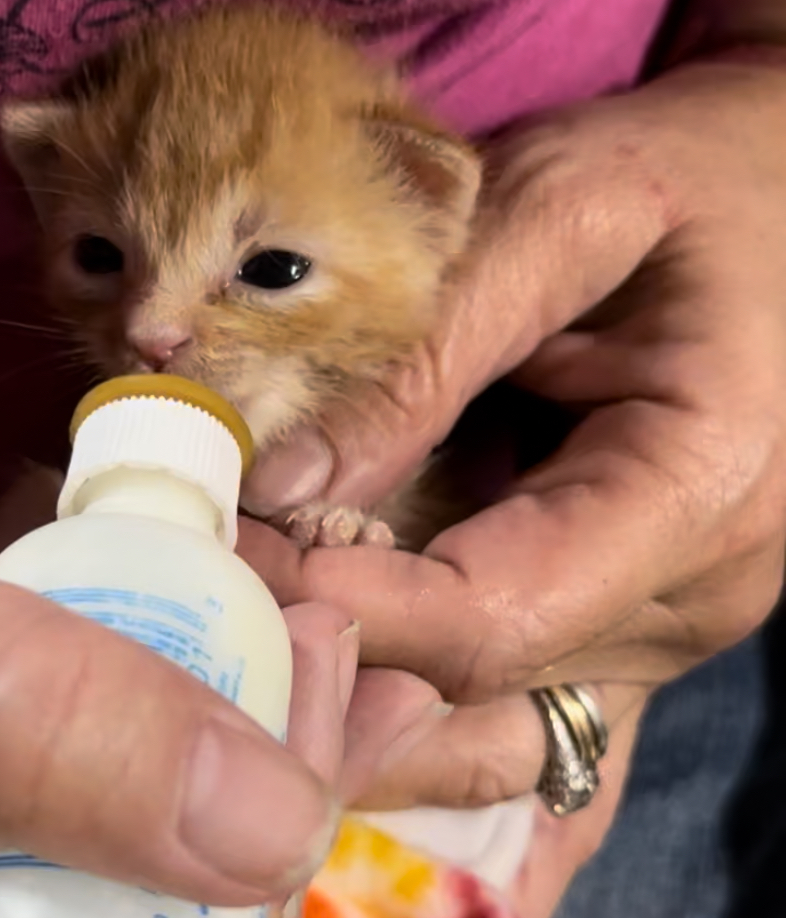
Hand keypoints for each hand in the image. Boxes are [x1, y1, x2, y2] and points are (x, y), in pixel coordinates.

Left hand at [240, 59, 785, 917]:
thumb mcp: (564, 207)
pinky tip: (323, 702)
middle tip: (191, 615)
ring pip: (487, 739)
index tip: (219, 570)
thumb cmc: (685, 177)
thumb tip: (280, 483)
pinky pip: (514, 722)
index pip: (494, 614)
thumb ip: (429, 349)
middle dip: (325, 673)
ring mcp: (665, 629)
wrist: (783, 193)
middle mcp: (696, 595)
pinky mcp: (627, 627)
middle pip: (478, 701)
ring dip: (354, 717)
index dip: (343, 612)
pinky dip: (412, 721)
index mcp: (701, 486)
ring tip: (233, 656)